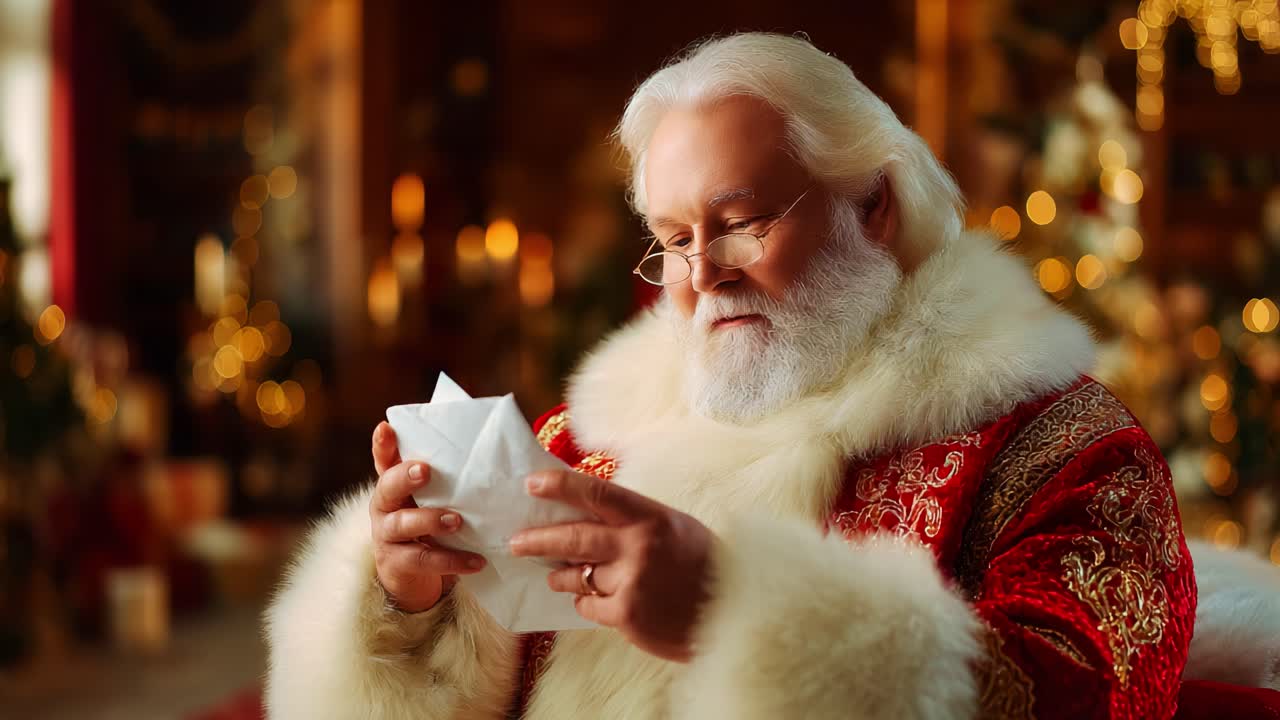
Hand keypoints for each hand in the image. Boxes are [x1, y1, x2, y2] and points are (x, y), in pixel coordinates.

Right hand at [369, 421, 485, 613]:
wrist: (412, 575)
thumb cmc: (429, 524)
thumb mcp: (434, 499)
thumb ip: (449, 479)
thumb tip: (492, 451)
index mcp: (394, 484)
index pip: (385, 459)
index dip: (383, 445)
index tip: (386, 428)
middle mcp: (385, 506)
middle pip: (387, 487)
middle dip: (404, 477)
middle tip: (425, 470)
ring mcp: (387, 535)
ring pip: (402, 524)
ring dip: (430, 520)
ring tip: (457, 520)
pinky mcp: (397, 563)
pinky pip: (424, 560)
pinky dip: (453, 560)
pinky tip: (477, 561)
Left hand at [509, 469, 713, 661]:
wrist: (733, 611)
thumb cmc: (701, 563)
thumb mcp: (673, 526)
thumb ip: (632, 519)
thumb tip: (585, 512)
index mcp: (649, 517)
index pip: (596, 494)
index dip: (560, 486)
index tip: (531, 484)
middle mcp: (638, 546)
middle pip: (573, 538)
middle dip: (537, 540)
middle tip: (515, 543)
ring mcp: (632, 583)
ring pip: (578, 576)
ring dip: (562, 575)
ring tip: (556, 575)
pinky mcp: (628, 616)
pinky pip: (589, 606)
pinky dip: (587, 603)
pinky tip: (598, 602)